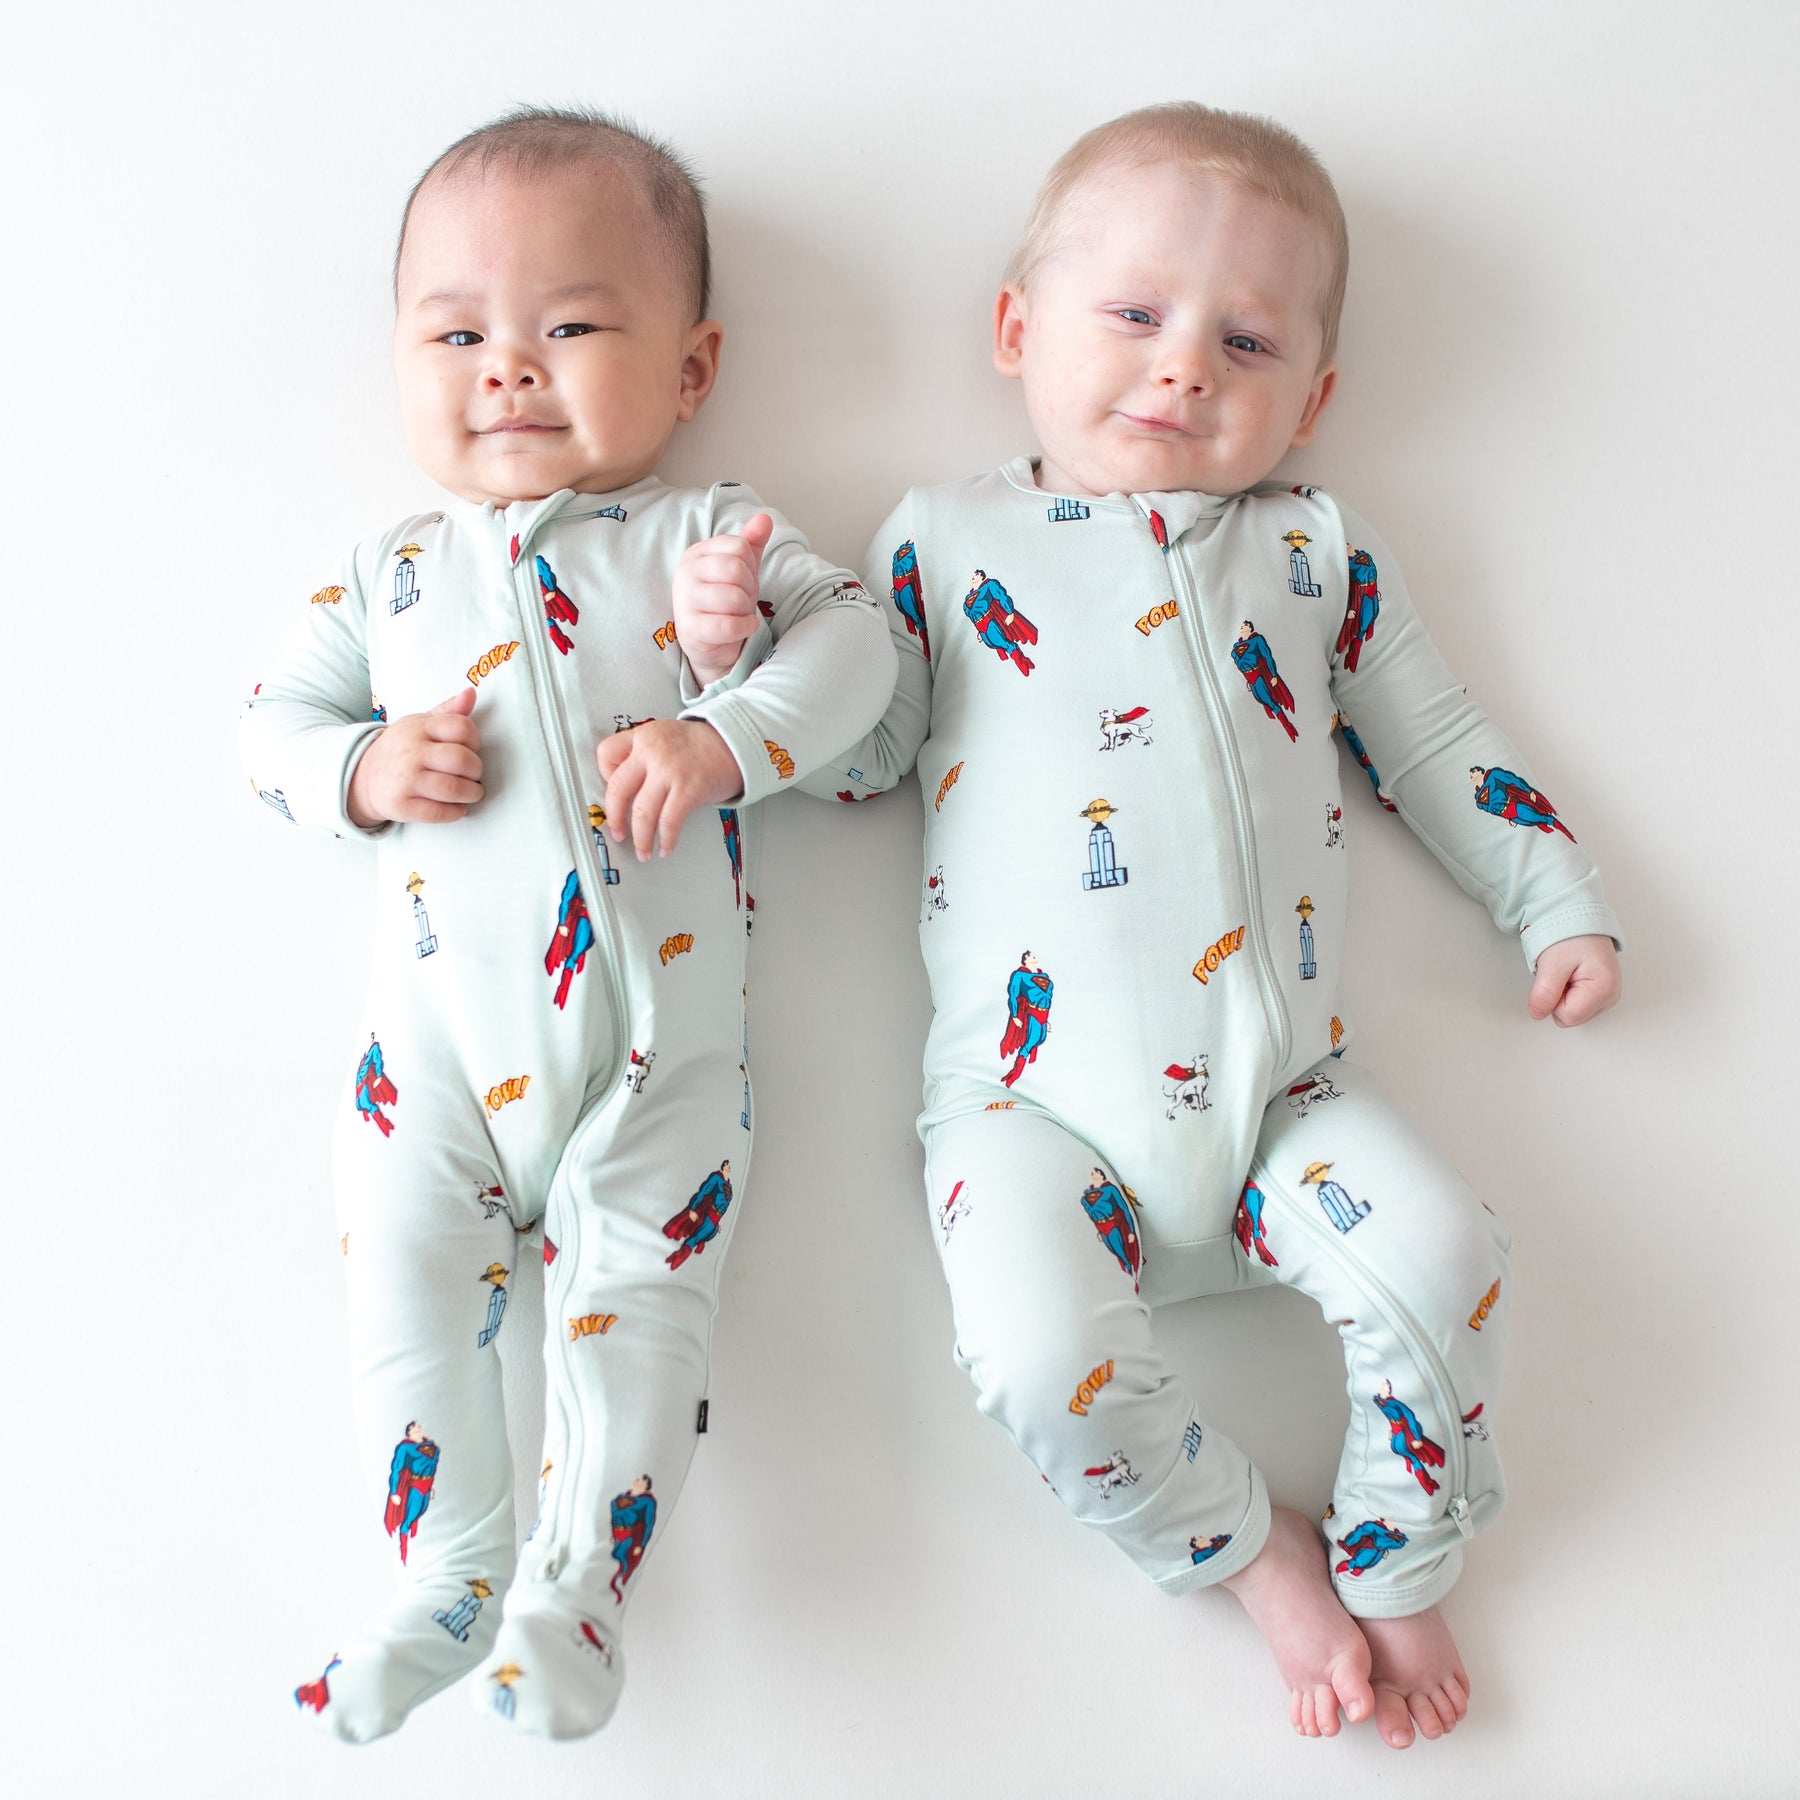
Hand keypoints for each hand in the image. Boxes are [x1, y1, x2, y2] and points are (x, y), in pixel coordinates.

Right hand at [347, 689, 482, 827]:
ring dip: (472, 793)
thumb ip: (448, 710)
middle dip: (477, 770)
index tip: (473, 748)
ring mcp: (404, 780)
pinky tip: (458, 808)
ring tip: (472, 792)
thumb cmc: (403, 748)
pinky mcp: (401, 806)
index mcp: (418, 728)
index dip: (476, 740)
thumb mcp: (420, 724)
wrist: (364, 776)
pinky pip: (439, 812)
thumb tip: (471, 693)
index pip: (461, 727)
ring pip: (453, 788)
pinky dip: (456, 812)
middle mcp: (410, 752)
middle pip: (461, 759)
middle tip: (475, 775)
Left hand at [595, 718, 742, 860]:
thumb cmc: (699, 745)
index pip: (606, 754)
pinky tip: (666, 847)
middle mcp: (651, 752)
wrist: (734, 744)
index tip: (613, 795)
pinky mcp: (689, 788)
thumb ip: (642, 755)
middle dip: (615, 818)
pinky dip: (666, 839)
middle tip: (618, 834)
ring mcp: (670, 771)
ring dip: (640, 838)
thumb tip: (626, 791)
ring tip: (643, 851)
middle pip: (618, 789)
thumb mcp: (664, 736)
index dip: (603, 776)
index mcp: (642, 736)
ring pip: (642, 811)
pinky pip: (669, 821)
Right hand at [672, 513, 773, 686]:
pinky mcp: (690, 629)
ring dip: (745, 610)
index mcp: (697, 552)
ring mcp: (684, 601)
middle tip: (741, 600)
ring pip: (734, 597)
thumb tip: (764, 519)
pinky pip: (730, 625)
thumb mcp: (741, 568)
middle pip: (736, 569)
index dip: (750, 566)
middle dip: (748, 589)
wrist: (712, 642)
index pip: (739, 547)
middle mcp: (686, 572)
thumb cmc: (725, 601)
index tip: (742, 581)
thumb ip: (752, 542)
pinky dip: (745, 627)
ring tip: (737, 614)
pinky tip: (742, 628)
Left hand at [1526, 933, 1621, 1027]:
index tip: (1557, 978)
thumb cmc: (1571, 935)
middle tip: (1561, 974)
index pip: (1567, 1016)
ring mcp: (1608, 996)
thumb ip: (1544, 993)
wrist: (1579, 919)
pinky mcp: (1601, 993)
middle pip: (1571, 1017)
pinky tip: (1572, 976)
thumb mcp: (1552, 963)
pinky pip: (1577, 1004)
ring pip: (1573, 1013)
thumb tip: (1537, 1014)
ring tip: (1567, 973)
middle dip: (1558, 998)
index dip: (1553, 1000)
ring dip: (1563, 995)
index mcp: (1604, 990)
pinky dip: (1569, 992)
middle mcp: (1611, 996)